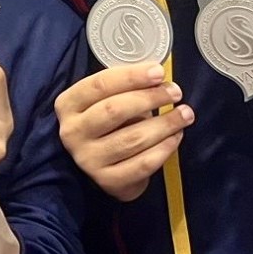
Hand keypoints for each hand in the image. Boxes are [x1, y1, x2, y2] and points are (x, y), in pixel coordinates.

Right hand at [54, 64, 192, 202]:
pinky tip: (176, 136)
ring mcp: (88, 160)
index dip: (131, 77)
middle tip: (175, 92)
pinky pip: (142, 164)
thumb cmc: (106, 123)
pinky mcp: (107, 181)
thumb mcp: (104, 100)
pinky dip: (164, 149)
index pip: (99, 85)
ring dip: (165, 124)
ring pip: (132, 138)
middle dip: (150, 98)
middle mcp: (72, 132)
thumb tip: (158, 78)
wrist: (100, 165)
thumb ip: (123, 88)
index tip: (159, 72)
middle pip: (115, 110)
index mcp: (67, 105)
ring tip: (185, 113)